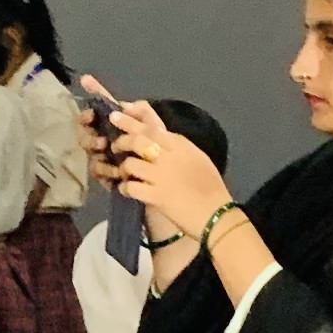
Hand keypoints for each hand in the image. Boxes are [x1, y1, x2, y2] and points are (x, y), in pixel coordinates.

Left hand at [104, 96, 232, 239]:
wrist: (216, 215)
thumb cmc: (212, 188)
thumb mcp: (198, 159)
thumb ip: (178, 148)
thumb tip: (159, 140)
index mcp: (181, 145)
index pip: (151, 127)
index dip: (130, 121)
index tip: (117, 116)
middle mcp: (170, 156)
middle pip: (138, 140)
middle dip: (122, 141)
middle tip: (115, 146)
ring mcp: (161, 176)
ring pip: (130, 163)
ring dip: (123, 168)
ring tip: (123, 173)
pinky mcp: (156, 196)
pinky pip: (131, 187)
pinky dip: (125, 188)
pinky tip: (126, 190)